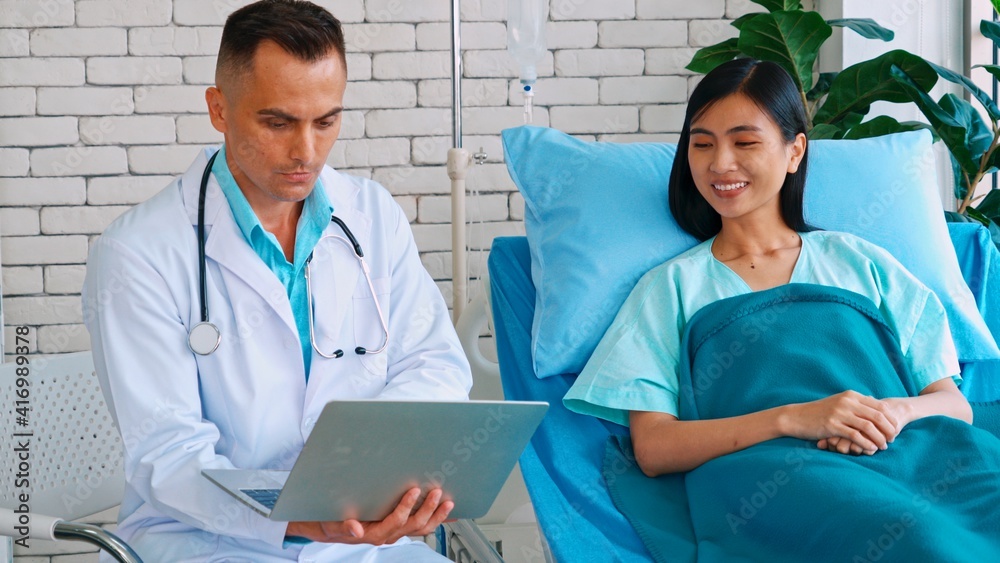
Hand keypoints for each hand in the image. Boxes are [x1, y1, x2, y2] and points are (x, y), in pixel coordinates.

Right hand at [286, 487, 452, 544]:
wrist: (332, 528)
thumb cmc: (334, 523)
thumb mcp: (333, 523)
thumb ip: (344, 526)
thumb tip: (356, 528)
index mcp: (375, 533)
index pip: (395, 521)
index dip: (406, 507)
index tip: (414, 491)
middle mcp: (389, 534)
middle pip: (414, 525)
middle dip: (428, 509)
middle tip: (436, 492)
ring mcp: (397, 531)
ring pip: (421, 527)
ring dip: (436, 516)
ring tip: (448, 502)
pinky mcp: (401, 527)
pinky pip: (422, 525)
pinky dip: (436, 519)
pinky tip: (447, 513)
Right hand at [816, 398, 912, 454]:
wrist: (797, 417)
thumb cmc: (820, 412)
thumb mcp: (839, 403)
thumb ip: (857, 404)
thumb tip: (877, 406)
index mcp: (851, 395)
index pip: (880, 406)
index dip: (890, 419)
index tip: (895, 429)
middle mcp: (847, 402)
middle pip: (878, 416)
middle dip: (889, 429)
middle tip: (893, 439)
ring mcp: (839, 413)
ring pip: (869, 427)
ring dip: (880, 438)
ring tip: (884, 446)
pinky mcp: (832, 425)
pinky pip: (855, 436)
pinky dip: (866, 443)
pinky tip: (871, 449)